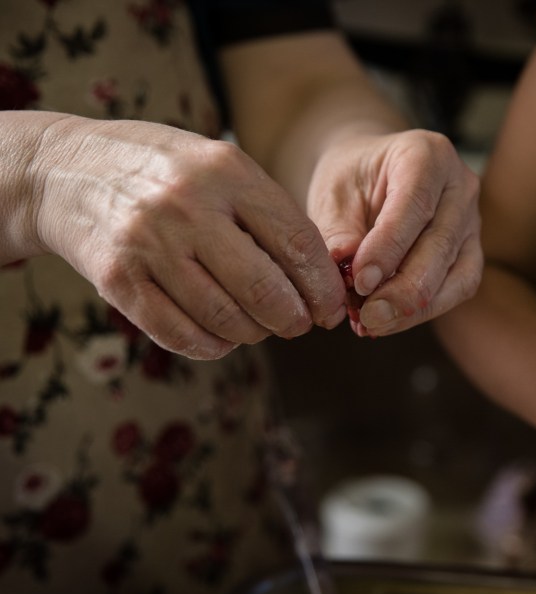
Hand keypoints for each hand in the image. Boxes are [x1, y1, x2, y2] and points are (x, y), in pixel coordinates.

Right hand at [33, 116, 345, 358]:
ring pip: (226, 319)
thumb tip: (321, 278)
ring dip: (254, 334)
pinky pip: (180, 334)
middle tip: (300, 325)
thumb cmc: (164, 171)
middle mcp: (189, 206)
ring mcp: (150, 244)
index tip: (332, 308)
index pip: (297, 243)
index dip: (323, 287)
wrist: (65, 170)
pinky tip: (222, 338)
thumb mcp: (220, 165)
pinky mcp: (118, 279)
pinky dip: (212, 346)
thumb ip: (268, 212)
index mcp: (227, 171)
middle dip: (295, 320)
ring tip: (259, 327)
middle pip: (265, 290)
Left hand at [307, 129, 480, 335]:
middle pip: (441, 244)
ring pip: (458, 273)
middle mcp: (461, 186)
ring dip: (416, 307)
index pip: (414, 205)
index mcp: (428, 155)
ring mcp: (473, 221)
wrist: (371, 176)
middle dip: (404, 289)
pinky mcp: (471, 251)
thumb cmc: (353, 178)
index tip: (360, 282)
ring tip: (375, 324)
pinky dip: (425, 310)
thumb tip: (344, 268)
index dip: (388, 248)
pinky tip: (391, 322)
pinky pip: (459, 287)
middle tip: (368, 317)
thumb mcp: (334, 192)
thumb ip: (338, 229)